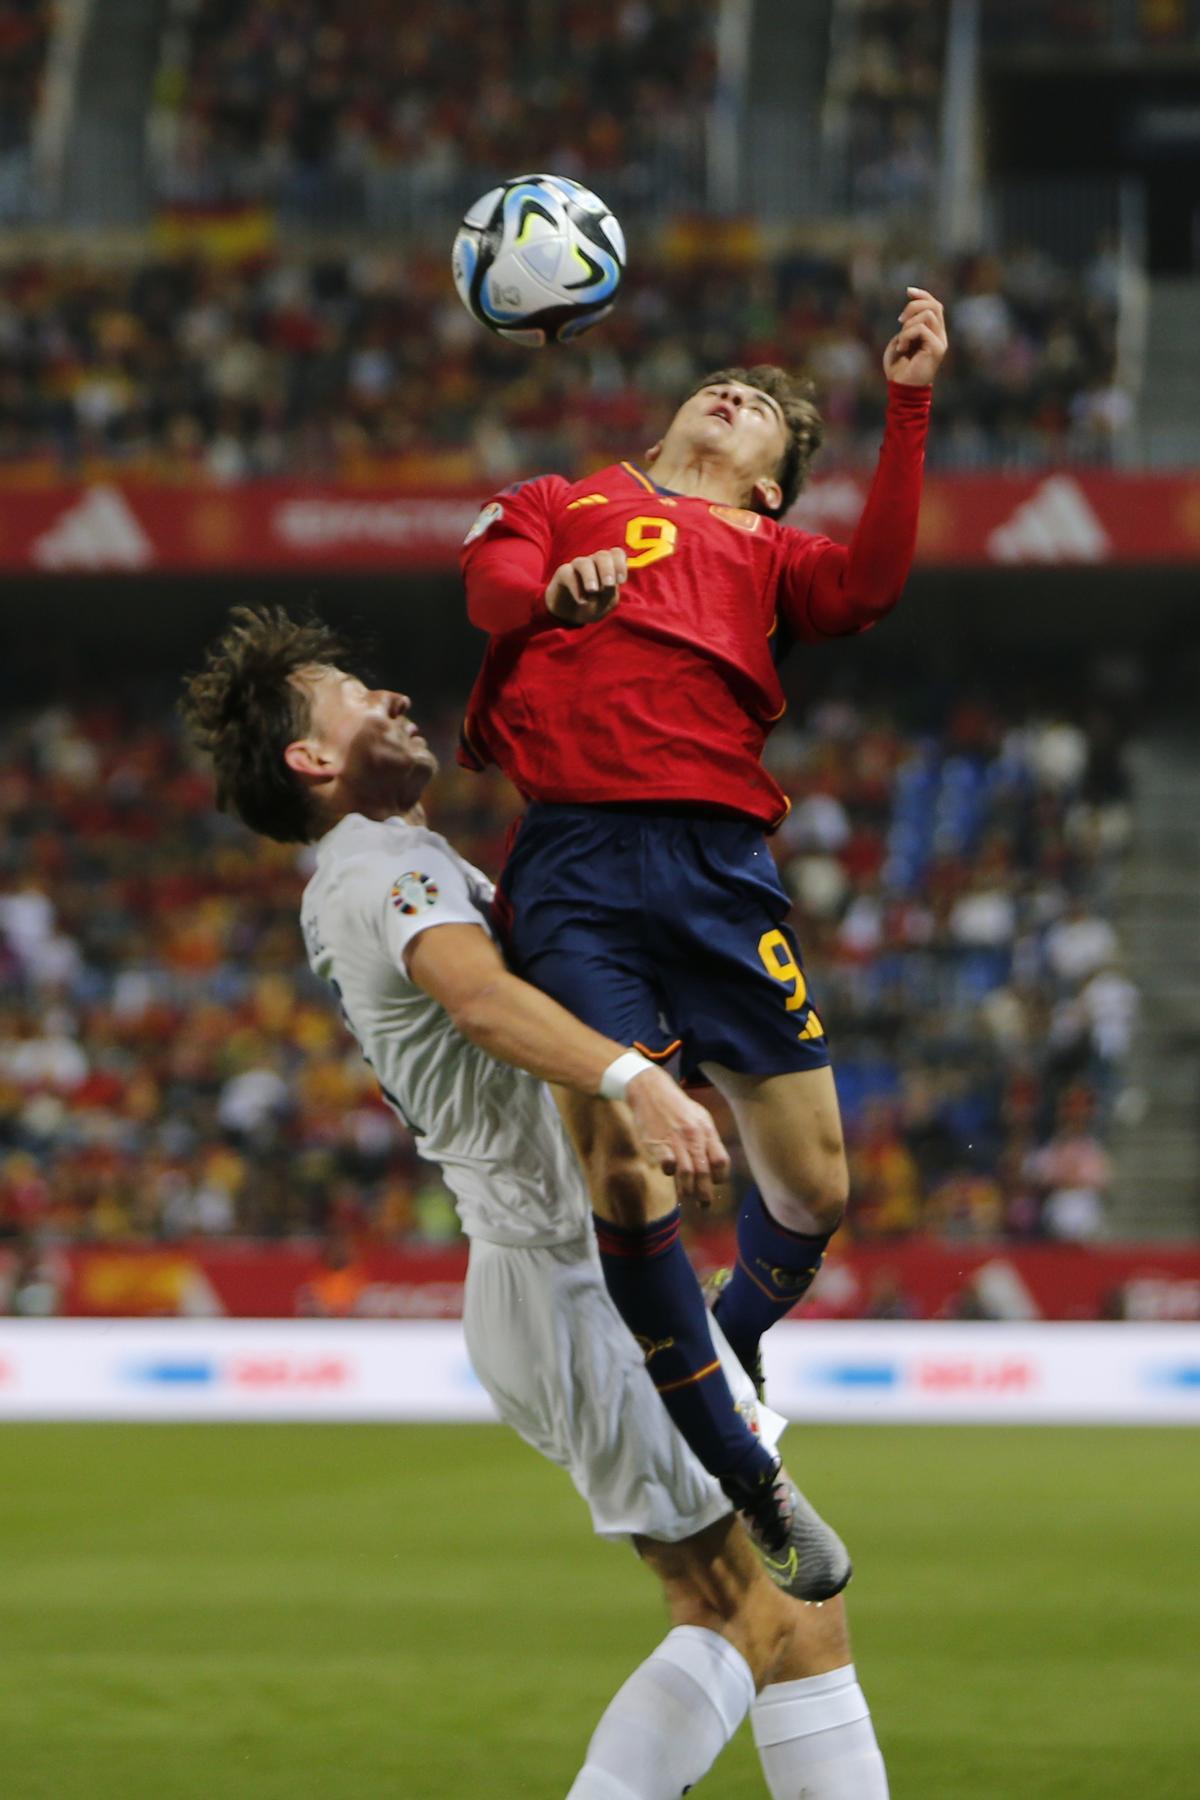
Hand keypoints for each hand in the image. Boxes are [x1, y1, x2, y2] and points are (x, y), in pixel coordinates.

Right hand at [545, 546, 627, 625]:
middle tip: (608, 584)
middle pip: (602, 556)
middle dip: (607, 570)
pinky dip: (576, 587)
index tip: (621, 581)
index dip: (620, 564)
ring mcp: (577, 566)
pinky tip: (581, 601)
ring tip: (593, 591)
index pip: (617, 554)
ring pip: (584, 563)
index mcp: (609, 566)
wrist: (571, 615)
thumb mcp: (606, 602)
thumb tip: (608, 585)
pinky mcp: (563, 573)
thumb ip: (610, 592)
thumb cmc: (593, 605)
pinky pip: (568, 574)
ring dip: (590, 576)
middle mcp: (594, 562)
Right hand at [625, 1066, 730, 1207]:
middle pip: (704, 1172)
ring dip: (687, 1189)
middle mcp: (694, 1137)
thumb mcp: (699, 1117)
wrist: (651, 1090)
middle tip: (704, 1205)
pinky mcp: (658, 1142)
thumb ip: (708, 1140)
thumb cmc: (677, 1107)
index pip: (721, 1161)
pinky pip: (667, 1164)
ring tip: (686, 1195)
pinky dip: (669, 1172)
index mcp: (707, 1131)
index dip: (720, 1177)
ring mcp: (676, 1140)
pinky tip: (668, 1173)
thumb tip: (716, 1164)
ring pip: (687, 1173)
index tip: (715, 1184)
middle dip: (705, 1193)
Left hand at [883, 287, 947, 386]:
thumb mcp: (900, 341)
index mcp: (933, 332)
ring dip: (908, 325)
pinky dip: (907, 335)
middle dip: (913, 307)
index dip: (922, 295)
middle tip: (899, 322)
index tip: (908, 291)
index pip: (934, 305)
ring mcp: (940, 342)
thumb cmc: (898, 369)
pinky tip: (902, 348)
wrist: (901, 389)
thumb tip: (909, 312)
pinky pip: (921, 328)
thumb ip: (907, 326)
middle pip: (934, 305)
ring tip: (901, 342)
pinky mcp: (937, 348)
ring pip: (928, 314)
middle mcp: (940, 335)